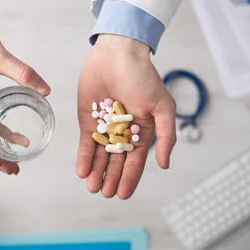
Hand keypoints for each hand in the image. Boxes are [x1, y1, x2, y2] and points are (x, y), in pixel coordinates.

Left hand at [76, 35, 176, 198]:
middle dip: (111, 179)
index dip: (130, 178)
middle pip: (116, 162)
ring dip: (96, 172)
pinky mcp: (88, 120)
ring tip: (92, 187)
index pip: (136, 161)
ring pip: (99, 156)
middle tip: (105, 194)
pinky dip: (83, 157)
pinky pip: (85, 143)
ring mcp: (104, 128)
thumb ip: (166, 135)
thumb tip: (164, 164)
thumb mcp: (162, 106)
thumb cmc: (144, 78)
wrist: (118, 54)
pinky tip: (82, 171)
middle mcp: (123, 134)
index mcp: (143, 132)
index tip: (123, 194)